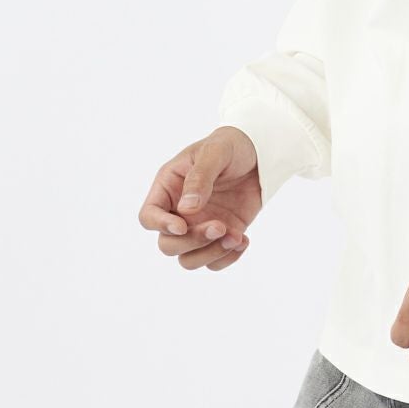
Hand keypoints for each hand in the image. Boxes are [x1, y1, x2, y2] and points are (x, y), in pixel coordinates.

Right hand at [138, 126, 261, 270]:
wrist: (259, 154)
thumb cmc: (230, 146)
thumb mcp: (215, 152)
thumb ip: (200, 177)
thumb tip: (186, 209)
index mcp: (169, 188)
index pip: (149, 216)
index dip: (161, 226)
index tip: (182, 225)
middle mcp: (178, 212)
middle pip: (168, 245)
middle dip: (193, 241)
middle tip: (221, 226)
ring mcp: (198, 227)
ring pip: (189, 259)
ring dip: (211, 254)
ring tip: (236, 237)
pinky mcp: (220, 236)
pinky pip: (214, 261)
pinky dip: (227, 258)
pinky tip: (242, 240)